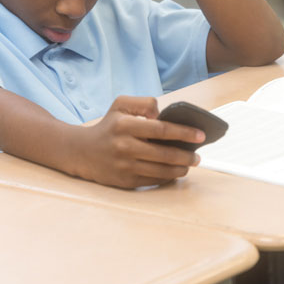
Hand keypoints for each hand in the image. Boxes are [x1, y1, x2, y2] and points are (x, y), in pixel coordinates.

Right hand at [71, 96, 203, 188]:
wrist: (82, 152)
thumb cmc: (108, 126)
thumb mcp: (120, 105)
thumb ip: (144, 103)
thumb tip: (162, 115)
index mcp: (125, 125)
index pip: (161, 129)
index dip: (184, 133)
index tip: (200, 135)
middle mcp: (124, 146)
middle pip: (165, 154)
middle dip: (187, 156)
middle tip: (198, 156)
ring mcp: (124, 166)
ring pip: (161, 170)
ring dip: (180, 169)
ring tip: (189, 165)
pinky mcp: (125, 181)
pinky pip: (153, 180)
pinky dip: (167, 177)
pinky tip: (174, 172)